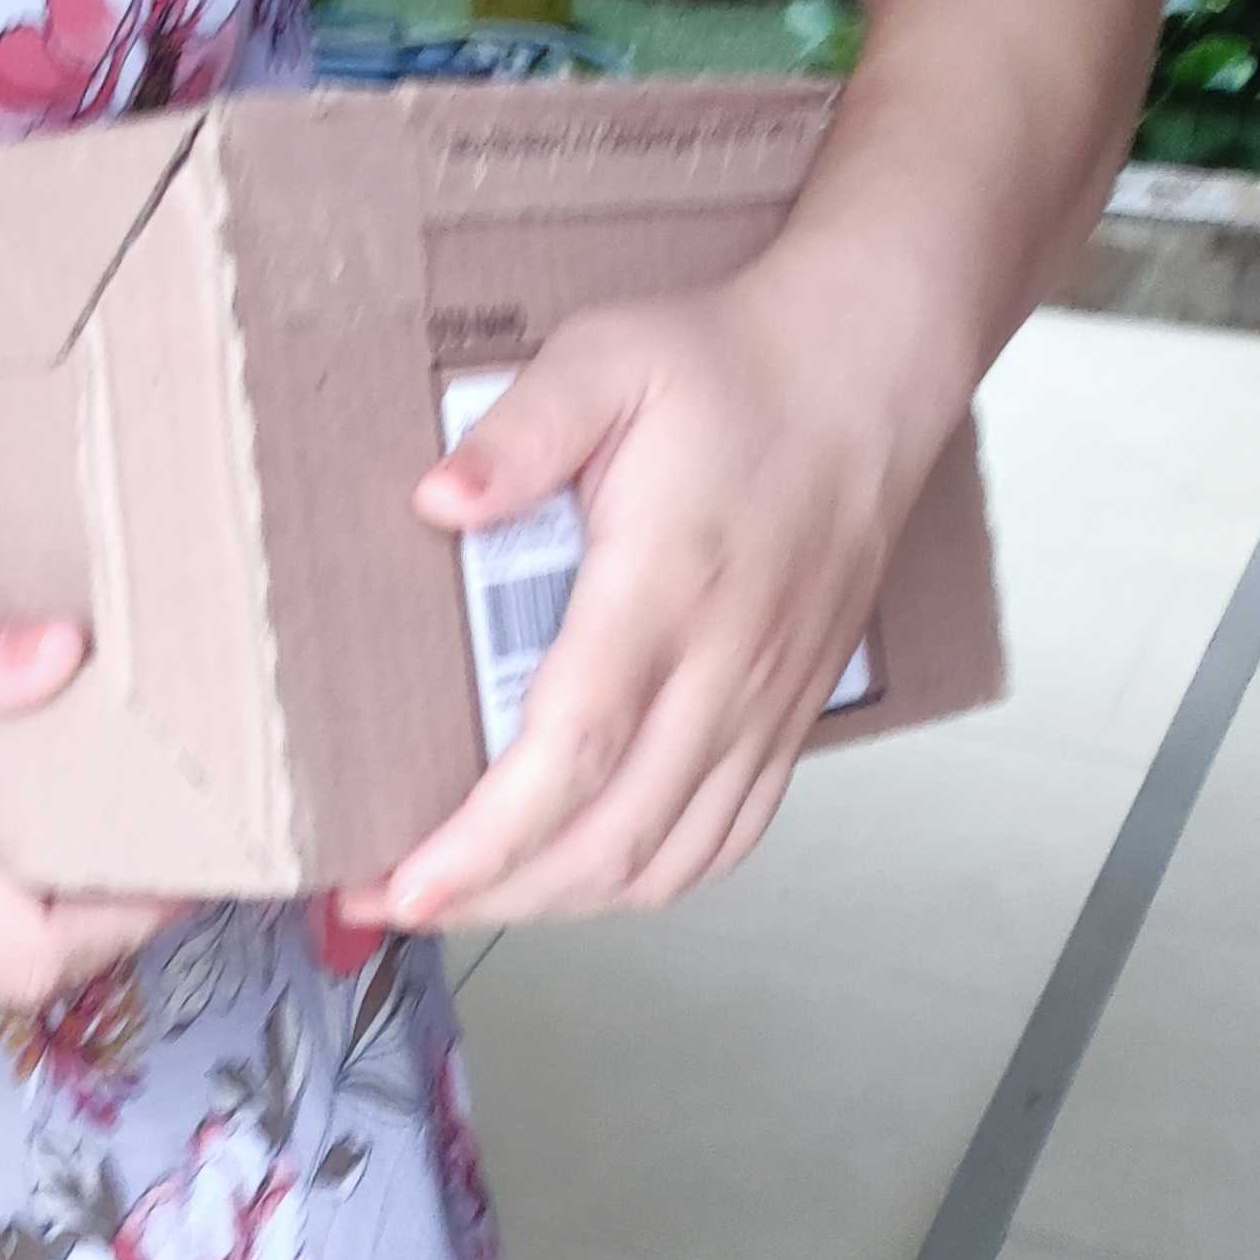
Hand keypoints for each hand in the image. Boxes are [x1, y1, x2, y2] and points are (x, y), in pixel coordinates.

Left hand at [344, 271, 952, 930]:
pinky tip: (587, 873)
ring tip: (477, 896)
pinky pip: (728, 837)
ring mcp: (765, 702)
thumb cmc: (728, 366)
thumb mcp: (604, 358)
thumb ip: (520, 431)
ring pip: (669, 858)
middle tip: (398, 900)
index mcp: (665, 589)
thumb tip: (438, 500)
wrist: (862, 370)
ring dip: (566, 900)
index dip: (486, 843)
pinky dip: (651, 879)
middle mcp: (724, 669)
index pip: (571, 754)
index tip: (409, 886)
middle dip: (498, 895)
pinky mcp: (791, 713)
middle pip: (611, 838)